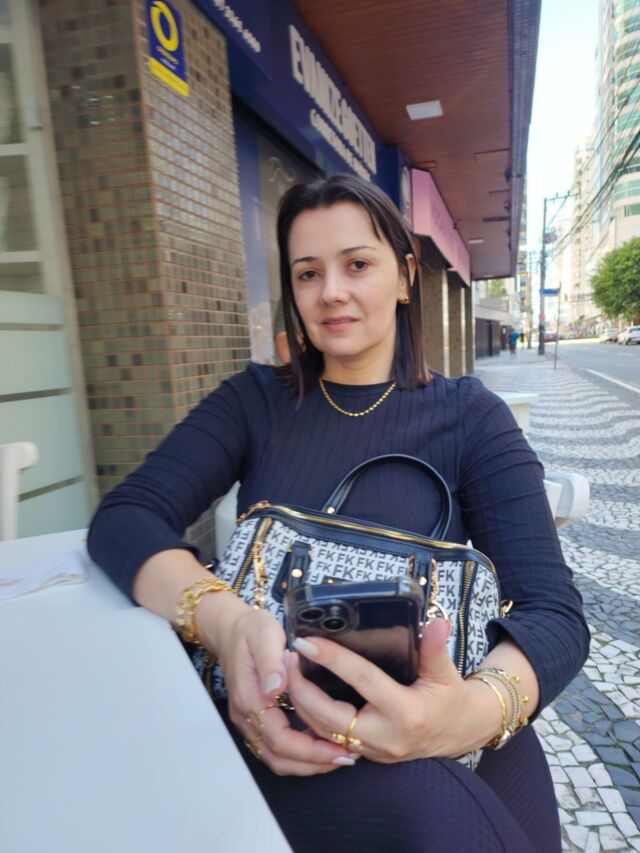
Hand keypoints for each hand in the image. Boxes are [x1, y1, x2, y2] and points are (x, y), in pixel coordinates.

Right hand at [198, 595, 354, 775]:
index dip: (310, 750)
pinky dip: (297, 754)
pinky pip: (273, 748)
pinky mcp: (253, 719)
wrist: (229, 629)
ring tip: (336, 756)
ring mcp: (248, 720)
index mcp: (251, 699)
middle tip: (346, 758)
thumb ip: (270, 661)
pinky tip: (318, 744)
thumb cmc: (251, 629)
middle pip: (278, 757)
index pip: (280, 740)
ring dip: (306, 763)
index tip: (339, 750)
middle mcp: (246, 716)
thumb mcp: (264, 635)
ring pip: (275, 758)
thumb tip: (277, 687)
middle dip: (313, 763)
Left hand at [285, 618, 502, 762]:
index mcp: (405, 712)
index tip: (308, 641)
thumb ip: (435, 647)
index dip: (333, 659)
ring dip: (302, 703)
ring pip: (324, 732)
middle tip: (288, 657)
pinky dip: (311, 719)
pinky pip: (330, 740)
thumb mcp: (446, 672)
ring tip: (289, 671)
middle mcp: (385, 735)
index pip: (362, 681)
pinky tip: (299, 696)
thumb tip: (435, 620)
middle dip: (303, 688)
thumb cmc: (451, 699)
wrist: (460, 733)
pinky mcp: (366, 754)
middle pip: (330, 715)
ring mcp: (373, 750)